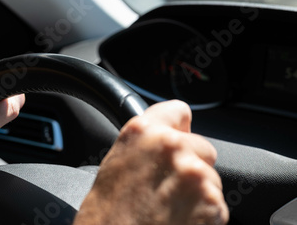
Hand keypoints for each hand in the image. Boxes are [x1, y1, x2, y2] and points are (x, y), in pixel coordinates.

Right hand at [74, 100, 228, 224]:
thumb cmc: (106, 215)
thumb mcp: (115, 164)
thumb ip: (143, 144)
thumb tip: (164, 138)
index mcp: (143, 131)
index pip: (178, 110)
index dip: (178, 128)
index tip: (177, 139)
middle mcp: (172, 146)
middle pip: (200, 146)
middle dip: (190, 164)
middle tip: (166, 187)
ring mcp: (195, 175)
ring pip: (209, 177)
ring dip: (197, 191)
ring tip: (168, 209)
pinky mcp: (213, 204)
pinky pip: (216, 204)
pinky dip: (204, 214)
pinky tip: (178, 221)